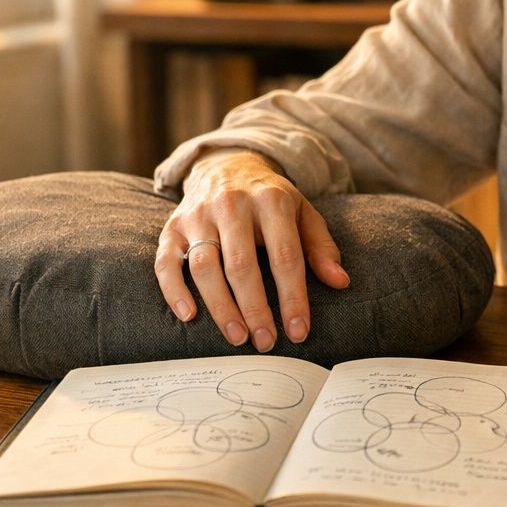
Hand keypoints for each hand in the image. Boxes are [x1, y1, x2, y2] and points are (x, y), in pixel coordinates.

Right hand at [154, 149, 349, 350]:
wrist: (228, 165)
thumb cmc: (271, 200)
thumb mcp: (303, 213)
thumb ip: (321, 247)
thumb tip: (340, 281)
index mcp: (271, 200)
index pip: (285, 256)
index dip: (292, 297)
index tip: (298, 330)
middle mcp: (232, 204)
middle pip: (242, 265)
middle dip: (255, 309)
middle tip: (265, 341)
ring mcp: (198, 215)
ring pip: (204, 267)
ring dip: (220, 307)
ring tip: (237, 336)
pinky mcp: (172, 227)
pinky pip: (166, 262)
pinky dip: (174, 291)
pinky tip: (189, 316)